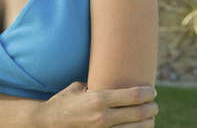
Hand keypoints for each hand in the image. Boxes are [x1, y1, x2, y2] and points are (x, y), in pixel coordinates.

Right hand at [39, 81, 157, 127]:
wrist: (48, 124)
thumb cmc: (62, 102)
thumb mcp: (77, 88)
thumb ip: (94, 85)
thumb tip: (107, 81)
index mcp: (98, 99)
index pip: (131, 96)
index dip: (146, 94)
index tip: (152, 91)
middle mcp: (103, 117)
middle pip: (137, 114)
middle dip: (151, 109)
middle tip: (155, 105)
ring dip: (147, 123)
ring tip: (150, 118)